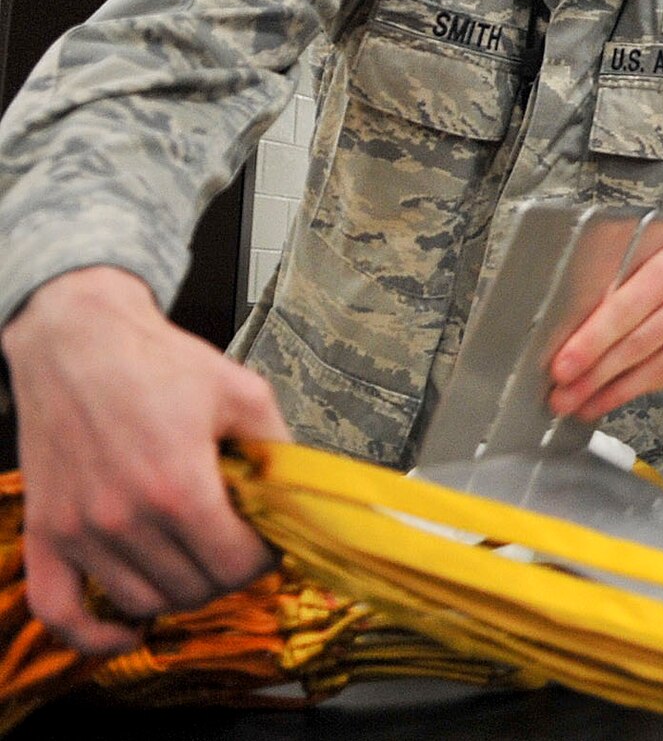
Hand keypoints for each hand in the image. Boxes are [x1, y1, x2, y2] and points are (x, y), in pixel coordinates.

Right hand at [1, 267, 289, 654]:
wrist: (79, 342)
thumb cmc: (159, 363)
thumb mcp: (243, 393)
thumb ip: (277, 453)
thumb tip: (303, 499)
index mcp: (179, 486)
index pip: (237, 566)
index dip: (265, 559)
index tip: (270, 541)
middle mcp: (124, 519)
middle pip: (194, 589)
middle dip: (227, 572)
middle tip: (237, 543)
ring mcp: (79, 531)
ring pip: (142, 602)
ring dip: (177, 591)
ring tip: (195, 558)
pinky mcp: (45, 533)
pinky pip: (60, 612)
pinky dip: (93, 634)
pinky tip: (128, 630)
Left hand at [548, 232, 662, 420]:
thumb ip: (632, 280)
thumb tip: (579, 324)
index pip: (627, 306)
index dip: (591, 341)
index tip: (563, 365)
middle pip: (640, 344)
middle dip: (595, 375)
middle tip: (564, 394)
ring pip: (660, 369)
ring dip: (616, 391)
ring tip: (586, 403)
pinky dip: (648, 389)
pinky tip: (623, 394)